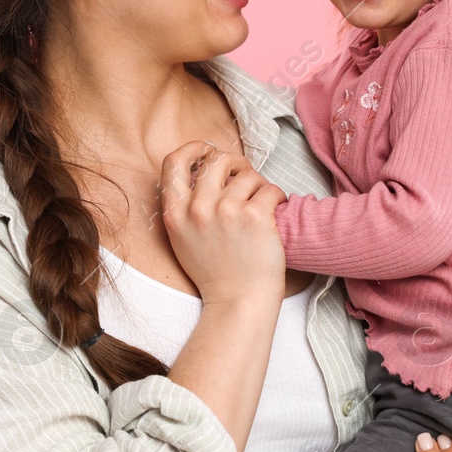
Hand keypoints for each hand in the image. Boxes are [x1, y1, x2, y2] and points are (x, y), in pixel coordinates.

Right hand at [159, 141, 287, 306]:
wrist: (238, 303)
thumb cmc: (215, 273)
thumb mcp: (183, 238)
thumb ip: (185, 205)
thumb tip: (201, 169)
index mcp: (175, 213)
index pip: (174, 161)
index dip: (193, 149)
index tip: (208, 152)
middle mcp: (198, 209)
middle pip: (217, 160)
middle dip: (236, 164)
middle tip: (246, 177)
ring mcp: (227, 211)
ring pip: (249, 175)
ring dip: (259, 186)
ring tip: (261, 206)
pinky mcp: (255, 217)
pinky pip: (271, 189)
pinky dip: (277, 198)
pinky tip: (275, 213)